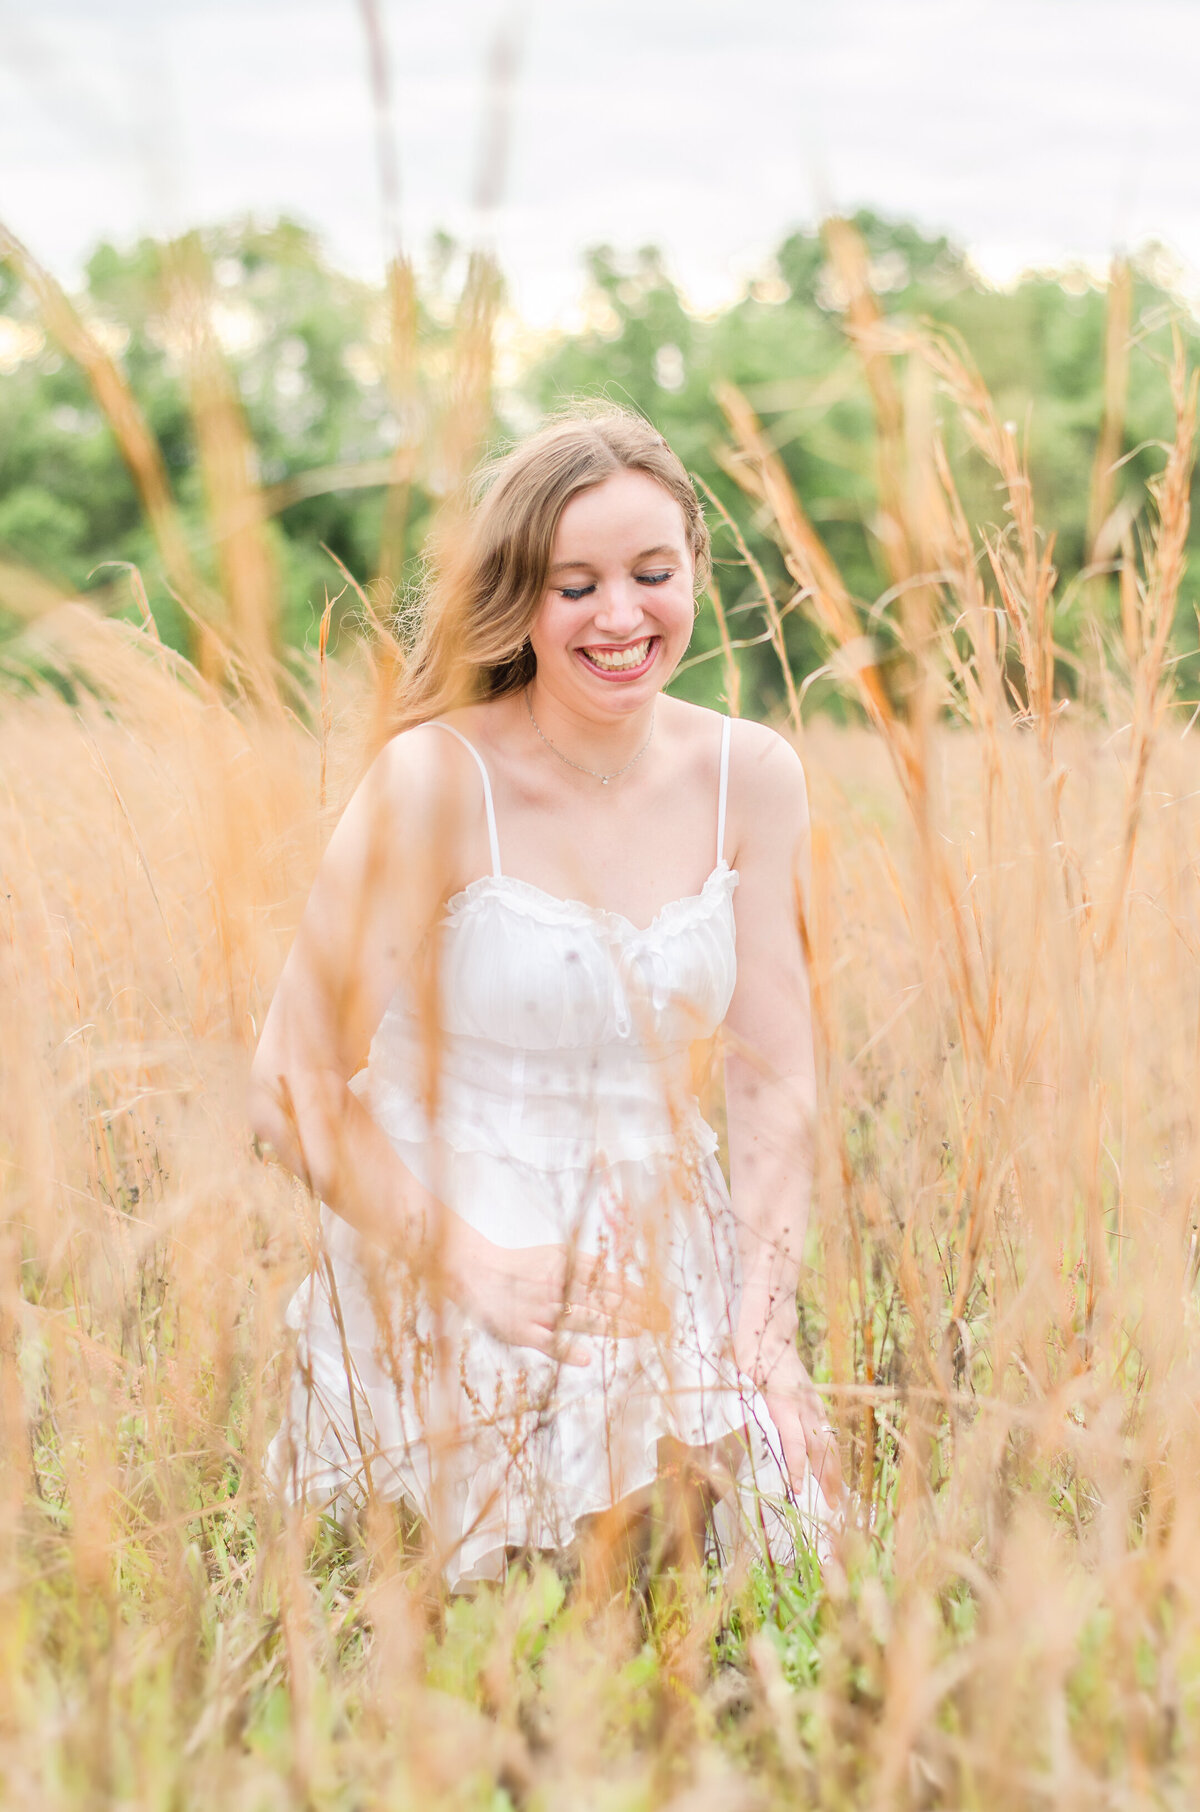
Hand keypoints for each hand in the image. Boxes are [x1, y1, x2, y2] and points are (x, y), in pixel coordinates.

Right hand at [437, 1215, 663, 1366]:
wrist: (474, 1272)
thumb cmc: (520, 1267)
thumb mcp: (556, 1255)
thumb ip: (585, 1265)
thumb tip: (622, 1276)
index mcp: (566, 1266)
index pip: (610, 1280)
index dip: (638, 1292)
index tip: (662, 1302)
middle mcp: (557, 1286)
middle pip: (603, 1299)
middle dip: (636, 1310)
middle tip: (663, 1322)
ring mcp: (540, 1309)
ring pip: (581, 1318)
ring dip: (612, 1326)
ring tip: (639, 1331)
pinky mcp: (521, 1331)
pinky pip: (546, 1342)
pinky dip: (565, 1350)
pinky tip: (584, 1358)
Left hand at [734, 1311, 842, 1510]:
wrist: (770, 1333)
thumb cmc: (749, 1356)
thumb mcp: (740, 1382)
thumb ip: (742, 1408)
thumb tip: (730, 1438)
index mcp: (782, 1402)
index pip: (794, 1441)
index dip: (797, 1466)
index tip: (798, 1490)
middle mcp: (802, 1405)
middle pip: (819, 1446)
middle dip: (826, 1478)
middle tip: (831, 1508)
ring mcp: (811, 1403)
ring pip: (828, 1440)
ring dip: (834, 1470)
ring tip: (837, 1497)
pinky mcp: (814, 1401)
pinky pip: (827, 1431)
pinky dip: (833, 1453)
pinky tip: (835, 1469)